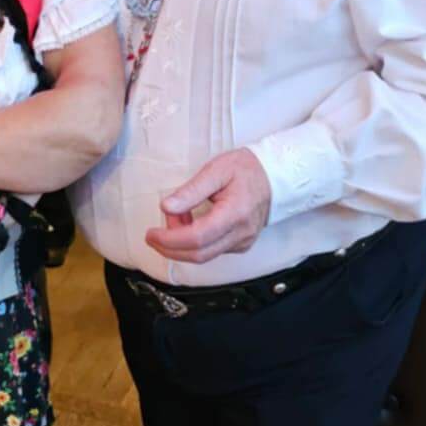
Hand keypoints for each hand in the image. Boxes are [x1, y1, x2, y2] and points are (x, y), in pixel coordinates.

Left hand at [145, 148, 271, 263]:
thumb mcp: (216, 170)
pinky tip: (189, 224)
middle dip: (170, 247)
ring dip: (181, 243)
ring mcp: (242, 243)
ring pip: (203, 255)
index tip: (152, 234)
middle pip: (198, 254)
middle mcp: (240, 234)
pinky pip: (211, 251)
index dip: (170, 240)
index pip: (197, 237)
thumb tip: (167, 207)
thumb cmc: (246, 170)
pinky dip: (193, 243)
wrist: (273, 177)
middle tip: (153, 234)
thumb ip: (190, 190)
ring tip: (176, 217)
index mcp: (235, 213)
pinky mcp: (239, 245)